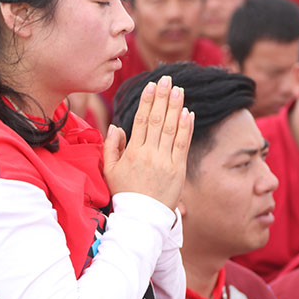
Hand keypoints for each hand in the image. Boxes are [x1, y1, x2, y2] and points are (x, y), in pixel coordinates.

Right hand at [103, 75, 193, 209]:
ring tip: (179, 90)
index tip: (152, 85)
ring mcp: (165, 161)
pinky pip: (183, 144)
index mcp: (132, 152)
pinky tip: (188, 113)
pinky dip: (186, 127)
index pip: (141, 120)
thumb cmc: (124, 194)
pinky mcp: (178, 169)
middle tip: (168, 79)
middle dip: (163, 97)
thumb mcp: (110, 171)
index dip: (147, 101)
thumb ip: (111, 147)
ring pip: (171, 128)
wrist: (141, 218)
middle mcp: (149, 153)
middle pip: (157, 119)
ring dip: (176, 107)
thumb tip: (116, 126)